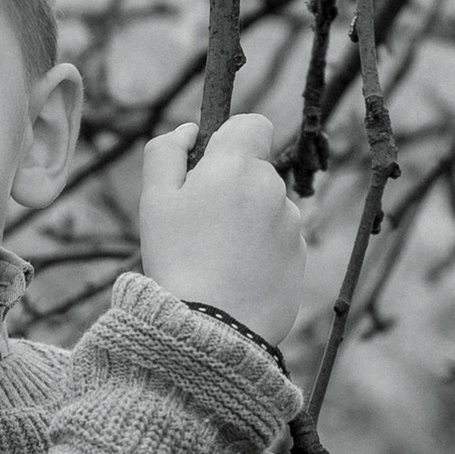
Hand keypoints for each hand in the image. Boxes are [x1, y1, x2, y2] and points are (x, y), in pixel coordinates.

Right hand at [136, 111, 306, 348]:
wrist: (211, 329)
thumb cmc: (176, 259)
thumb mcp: (154, 200)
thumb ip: (166, 152)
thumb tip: (189, 132)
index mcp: (237, 165)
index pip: (254, 125)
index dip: (232, 139)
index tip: (211, 165)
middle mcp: (273, 188)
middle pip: (256, 172)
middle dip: (233, 187)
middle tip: (200, 225)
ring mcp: (291, 225)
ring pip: (268, 208)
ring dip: (249, 221)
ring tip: (217, 258)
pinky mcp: (300, 258)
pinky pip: (279, 242)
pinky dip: (261, 252)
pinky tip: (236, 277)